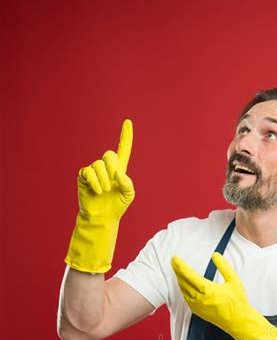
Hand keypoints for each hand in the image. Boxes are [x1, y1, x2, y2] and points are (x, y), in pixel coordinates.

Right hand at [65, 119, 135, 273]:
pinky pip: (88, 172)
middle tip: (113, 182)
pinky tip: (97, 191)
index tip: (128, 122)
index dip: (125, 137)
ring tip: (105, 191)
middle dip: (112, 167)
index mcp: (119, 169)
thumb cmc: (116, 206)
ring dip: (104, 179)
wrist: (102, 217)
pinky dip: (95, 182)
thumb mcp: (128, 195)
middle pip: (109, 155)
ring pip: (98, 165)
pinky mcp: (84, 176)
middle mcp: (106, 167)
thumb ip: (128, 183)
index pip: (123, 149)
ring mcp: (94, 171)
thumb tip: (118, 173)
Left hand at [171, 252, 276, 339]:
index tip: (175, 258)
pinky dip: (183, 290)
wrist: (239, 321)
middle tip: (174, 262)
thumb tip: (215, 255)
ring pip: (183, 290)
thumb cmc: (238, 302)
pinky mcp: (198, 312)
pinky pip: (186, 299)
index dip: (180, 266)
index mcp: (208, 290)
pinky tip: (184, 286)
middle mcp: (200, 299)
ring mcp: (198, 306)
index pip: (188, 275)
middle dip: (177, 271)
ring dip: (179, 280)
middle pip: (183, 282)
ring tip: (178, 271)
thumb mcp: (234, 280)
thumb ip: (224, 266)